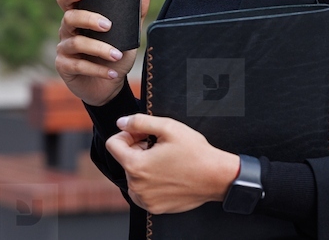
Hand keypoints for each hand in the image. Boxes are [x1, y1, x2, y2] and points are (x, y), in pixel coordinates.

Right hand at [55, 0, 151, 106]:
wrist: (109, 86)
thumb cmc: (114, 56)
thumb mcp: (126, 35)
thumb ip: (134, 14)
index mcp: (78, 18)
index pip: (66, 2)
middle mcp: (67, 31)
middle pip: (70, 18)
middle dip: (89, 19)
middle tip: (108, 26)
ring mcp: (64, 49)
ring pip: (76, 43)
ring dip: (99, 49)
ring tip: (117, 55)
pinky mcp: (64, 67)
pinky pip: (79, 66)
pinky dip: (98, 70)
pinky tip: (112, 74)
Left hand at [106, 114, 240, 214]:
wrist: (215, 177)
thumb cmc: (195, 153)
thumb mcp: (168, 127)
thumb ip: (139, 121)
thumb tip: (121, 122)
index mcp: (135, 165)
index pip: (112, 145)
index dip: (127, 134)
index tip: (142, 134)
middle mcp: (136, 186)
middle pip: (124, 159)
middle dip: (137, 149)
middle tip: (159, 145)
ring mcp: (145, 199)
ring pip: (133, 176)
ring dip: (143, 166)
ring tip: (164, 160)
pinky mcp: (154, 207)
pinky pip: (142, 191)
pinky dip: (150, 181)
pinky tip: (167, 174)